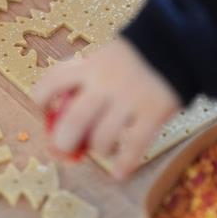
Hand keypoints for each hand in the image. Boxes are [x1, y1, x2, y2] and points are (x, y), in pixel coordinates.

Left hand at [32, 38, 181, 179]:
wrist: (174, 44)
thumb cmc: (131, 57)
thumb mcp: (102, 57)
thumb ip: (82, 79)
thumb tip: (57, 115)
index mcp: (89, 66)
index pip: (53, 82)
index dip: (42, 99)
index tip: (44, 110)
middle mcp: (105, 83)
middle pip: (75, 119)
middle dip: (65, 141)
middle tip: (64, 148)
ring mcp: (130, 98)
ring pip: (103, 137)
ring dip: (98, 150)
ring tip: (102, 150)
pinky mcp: (153, 112)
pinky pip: (135, 146)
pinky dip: (124, 164)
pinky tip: (119, 173)